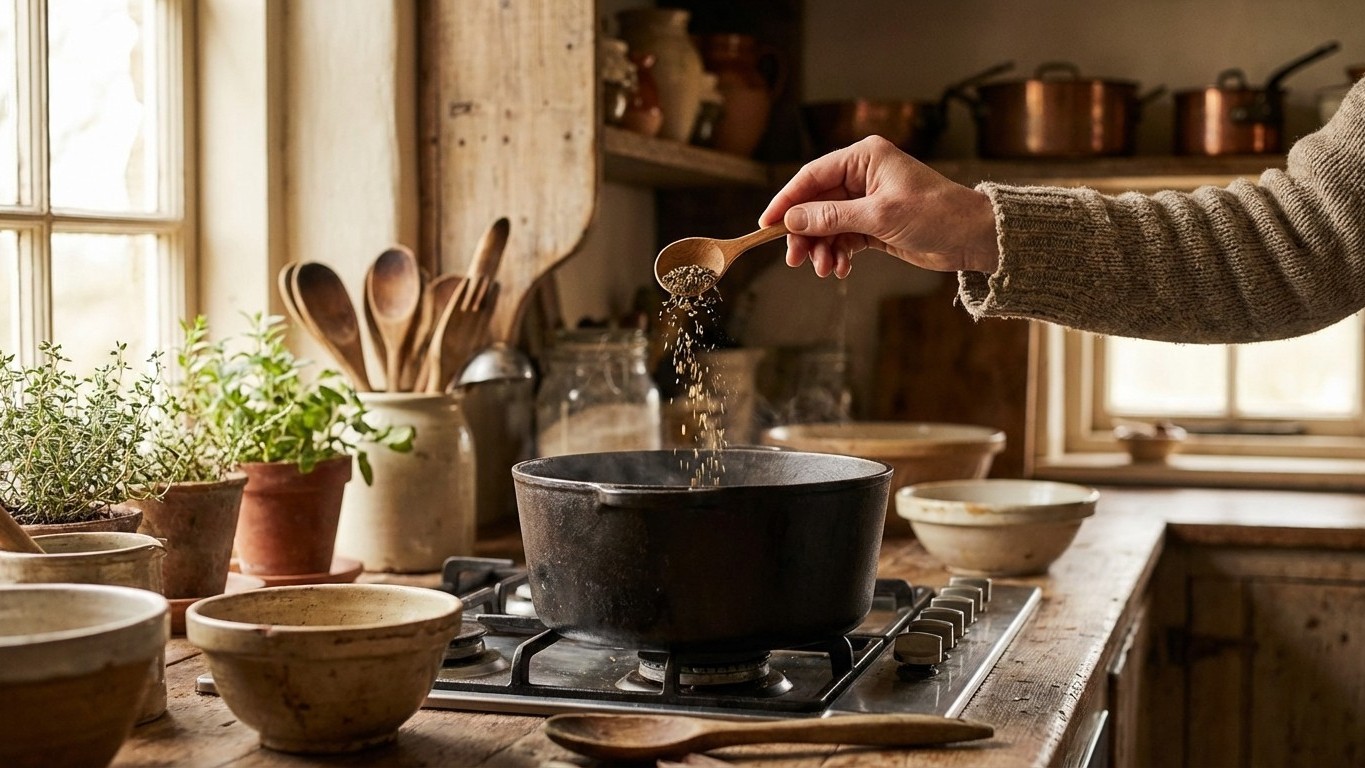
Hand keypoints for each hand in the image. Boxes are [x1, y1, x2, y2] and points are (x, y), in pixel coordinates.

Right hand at [759, 136, 999, 277]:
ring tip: (824, 269)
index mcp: (864, 158)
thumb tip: (791, 221)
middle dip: (805, 233)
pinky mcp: (874, 224)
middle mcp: (862, 176)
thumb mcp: (879, 216)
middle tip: (795, 259)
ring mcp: (867, 201)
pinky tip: (840, 268)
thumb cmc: (935, 214)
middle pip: (816, 203)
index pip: (812, 176)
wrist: (971, 237)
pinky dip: (838, 254)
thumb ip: (832, 217)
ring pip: (827, 225)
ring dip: (822, 248)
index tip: (767, 224)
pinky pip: (843, 238)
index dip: (786, 201)